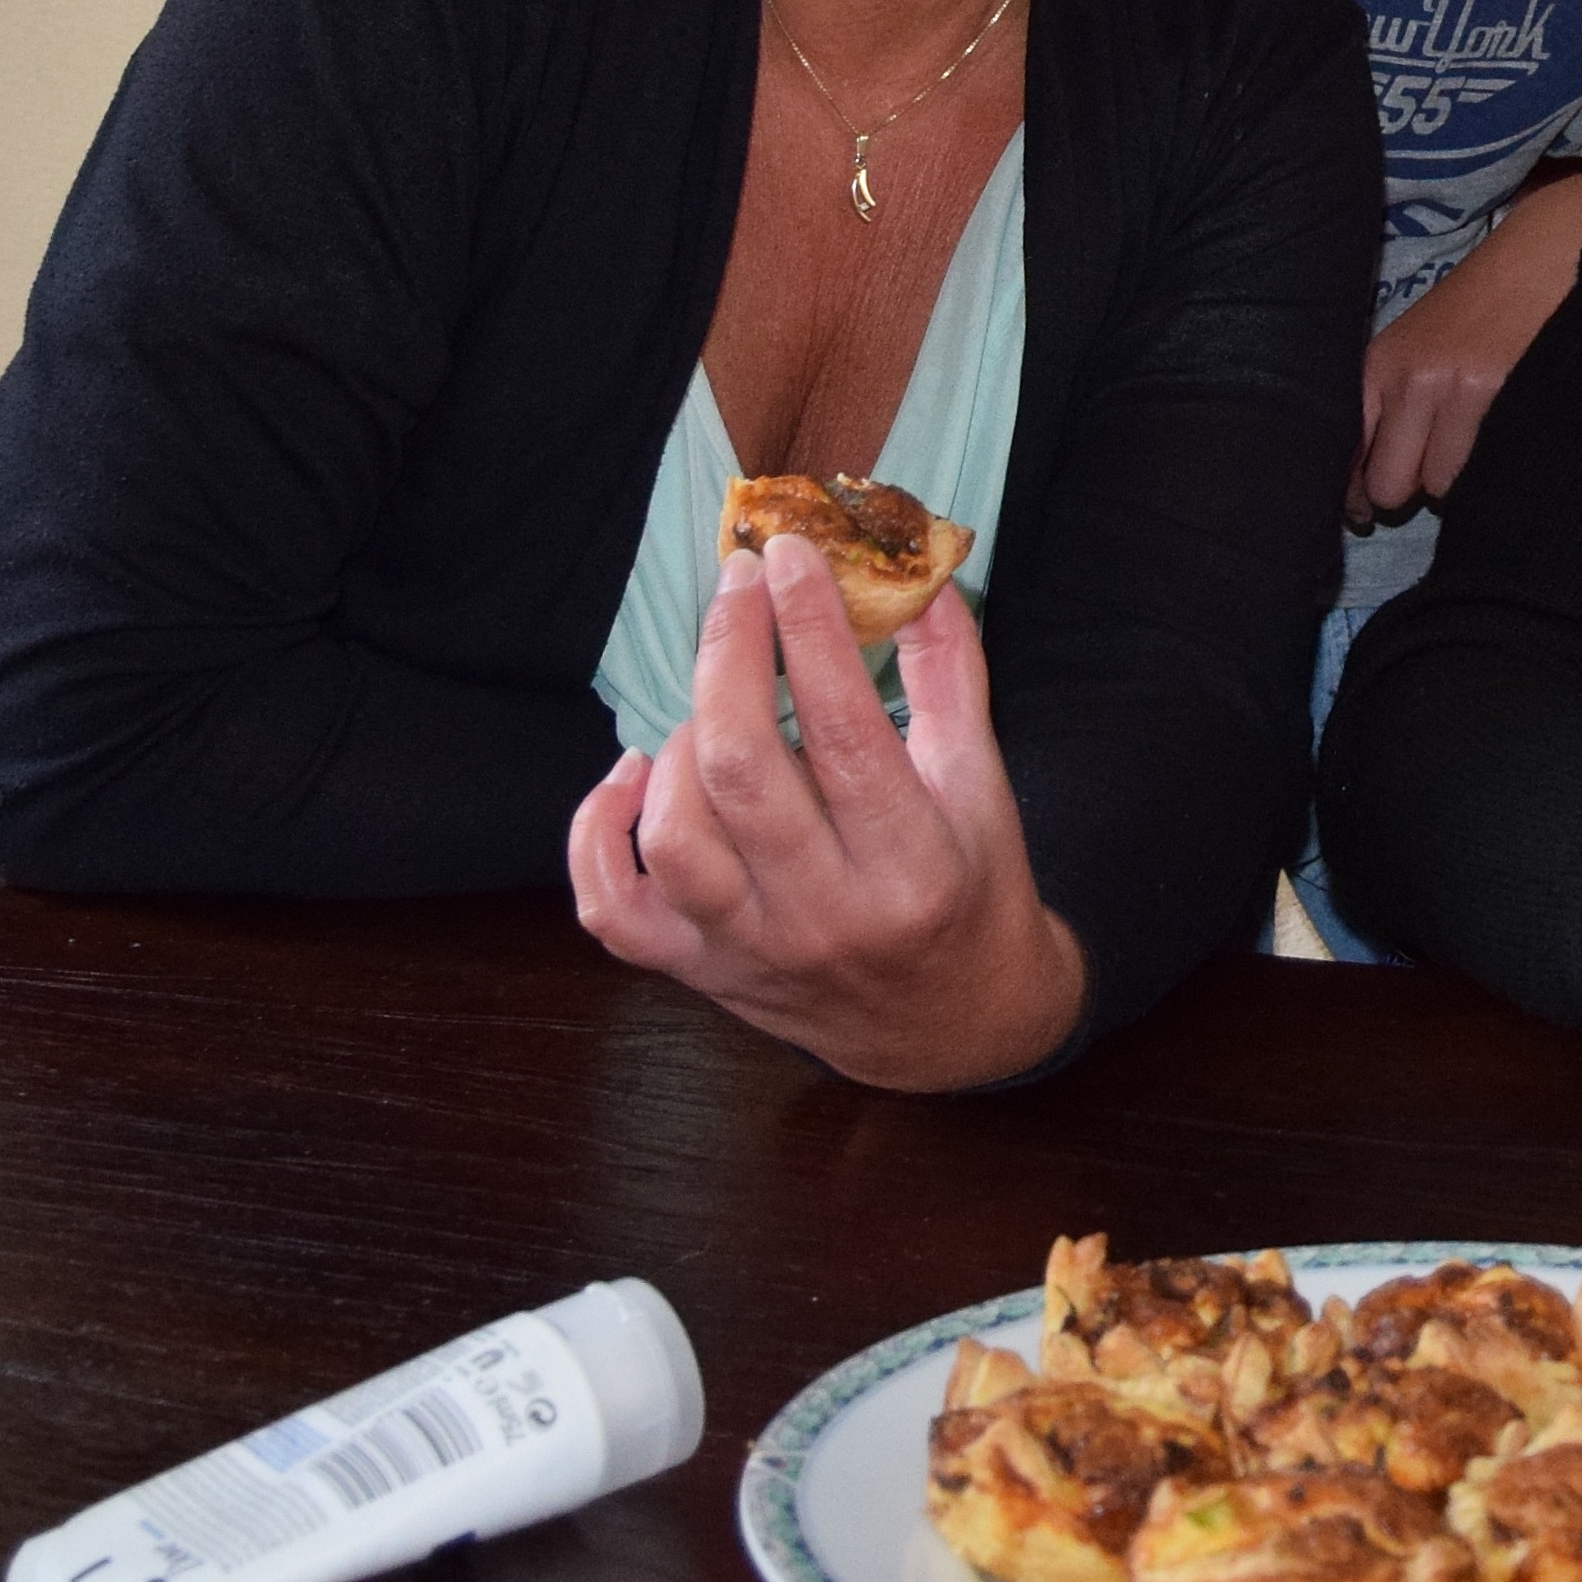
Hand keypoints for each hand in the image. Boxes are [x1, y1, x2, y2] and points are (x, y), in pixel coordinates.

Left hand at [565, 542, 1086, 1090]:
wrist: (950, 1024)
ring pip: (675, 836)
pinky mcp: (698, 971)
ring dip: (681, 743)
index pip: (846, 729)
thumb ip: (949, 676)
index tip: (789, 557)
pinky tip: (632, 775)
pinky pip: (612, 908)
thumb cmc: (970, 888)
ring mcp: (750, 951)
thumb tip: (914, 576)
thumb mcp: (983, 782)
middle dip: (730, 657)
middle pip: (742, 773)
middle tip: (739, 587)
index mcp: (912, 866)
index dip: (808, 631)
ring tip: (715, 707)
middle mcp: (825, 916)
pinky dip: (598, 834)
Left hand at [1353, 187, 1581, 520]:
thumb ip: (1389, 406)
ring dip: (1456, 478)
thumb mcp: (1417, 345)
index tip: (1365, 511)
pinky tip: (1503, 436)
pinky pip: (1481, 471)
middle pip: (1388, 486)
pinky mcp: (1497, 396)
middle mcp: (1407, 381)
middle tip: (1432, 471)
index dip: (1355, 495)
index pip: (1347, 456)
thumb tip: (1369, 491)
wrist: (1546, 254)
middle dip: (1408, 492)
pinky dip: (1491, 467)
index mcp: (1379, 367)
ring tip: (1477, 439)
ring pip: (1438, 487)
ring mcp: (1453, 390)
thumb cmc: (1480, 304)